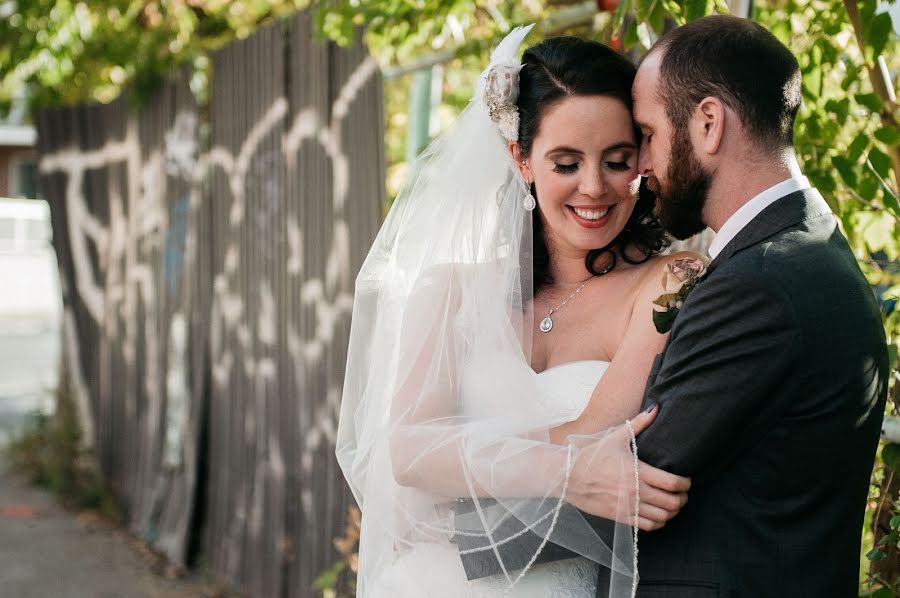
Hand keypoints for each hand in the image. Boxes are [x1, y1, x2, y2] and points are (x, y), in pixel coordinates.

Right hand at [566, 405, 690, 530]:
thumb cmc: (592, 456)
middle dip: (682, 499)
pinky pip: (647, 527)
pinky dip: (658, 523)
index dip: (685, 484)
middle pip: (672, 502)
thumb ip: (638, 423)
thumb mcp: (615, 437)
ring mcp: (628, 506)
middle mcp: (635, 491)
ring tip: (672, 505)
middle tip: (683, 494)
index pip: (672, 483)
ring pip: (662, 517)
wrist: (568, 476)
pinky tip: (658, 516)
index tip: (686, 481)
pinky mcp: (620, 517)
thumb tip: (656, 408)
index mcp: (637, 471)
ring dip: (672, 512)